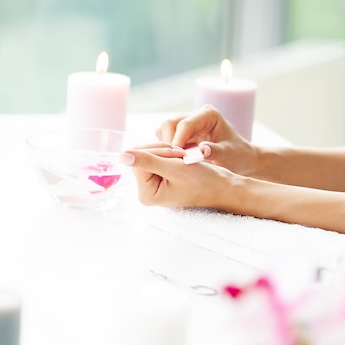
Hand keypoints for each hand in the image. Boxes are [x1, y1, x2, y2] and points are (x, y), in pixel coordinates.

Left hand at [119, 144, 237, 207]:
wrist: (223, 187)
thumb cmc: (203, 182)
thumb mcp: (174, 169)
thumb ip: (146, 161)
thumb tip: (121, 156)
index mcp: (146, 194)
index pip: (138, 159)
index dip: (158, 151)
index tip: (178, 156)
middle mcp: (146, 191)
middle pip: (141, 155)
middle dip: (162, 151)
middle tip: (183, 157)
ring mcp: (152, 184)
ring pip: (150, 153)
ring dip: (168, 151)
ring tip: (185, 160)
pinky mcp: (159, 177)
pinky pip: (157, 156)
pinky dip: (171, 153)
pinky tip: (183, 160)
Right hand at [156, 105, 258, 175]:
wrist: (239, 159)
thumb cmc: (237, 156)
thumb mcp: (229, 155)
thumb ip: (216, 151)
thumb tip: (202, 150)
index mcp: (209, 115)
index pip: (186, 124)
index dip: (178, 140)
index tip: (177, 157)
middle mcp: (196, 115)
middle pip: (170, 123)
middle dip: (169, 143)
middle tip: (173, 162)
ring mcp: (187, 123)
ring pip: (164, 130)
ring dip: (165, 146)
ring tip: (175, 163)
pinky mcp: (180, 133)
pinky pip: (165, 138)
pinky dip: (166, 149)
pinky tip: (175, 161)